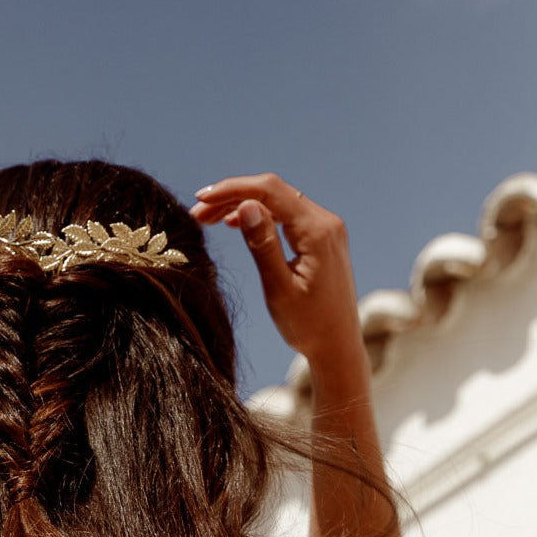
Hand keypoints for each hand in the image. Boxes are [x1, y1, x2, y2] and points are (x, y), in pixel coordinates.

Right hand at [190, 173, 364, 369]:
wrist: (338, 348)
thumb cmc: (309, 325)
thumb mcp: (279, 287)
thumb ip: (262, 244)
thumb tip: (245, 205)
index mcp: (317, 232)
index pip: (269, 191)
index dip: (232, 189)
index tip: (201, 199)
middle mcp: (326, 223)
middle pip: (273, 192)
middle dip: (233, 196)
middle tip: (198, 212)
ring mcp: (326, 229)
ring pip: (278, 202)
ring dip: (244, 205)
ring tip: (209, 219)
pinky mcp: (322, 239)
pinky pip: (287, 216)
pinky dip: (260, 216)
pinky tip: (236, 223)